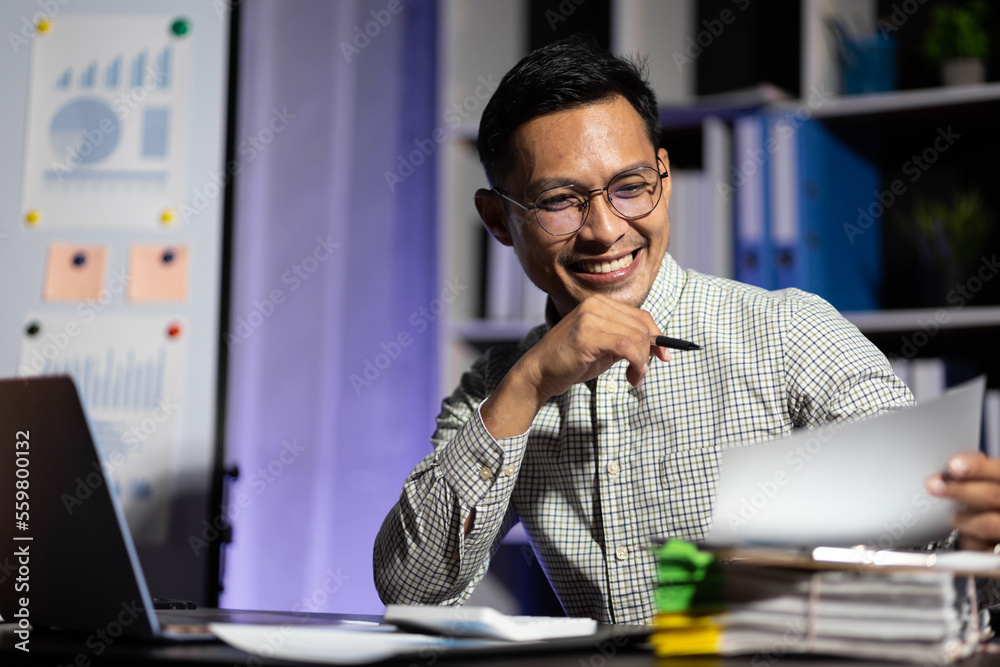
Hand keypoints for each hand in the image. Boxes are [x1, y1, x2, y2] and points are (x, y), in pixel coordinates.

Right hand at [480, 295, 668, 438]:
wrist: (539, 372)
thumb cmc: (570, 361)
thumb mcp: (604, 348)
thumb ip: (627, 342)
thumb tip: (660, 347)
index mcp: (599, 303)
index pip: (640, 315)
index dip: (657, 335)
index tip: (666, 356)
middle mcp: (595, 305)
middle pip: (641, 326)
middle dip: (650, 352)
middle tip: (642, 374)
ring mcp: (590, 318)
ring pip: (637, 337)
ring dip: (642, 362)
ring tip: (634, 378)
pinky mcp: (587, 335)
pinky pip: (626, 346)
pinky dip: (637, 363)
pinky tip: (632, 376)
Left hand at [926, 452, 999, 550]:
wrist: (999, 544)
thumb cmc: (995, 509)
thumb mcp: (993, 488)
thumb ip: (981, 476)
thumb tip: (955, 464)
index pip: (999, 471)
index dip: (977, 467)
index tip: (953, 465)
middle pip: (991, 495)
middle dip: (959, 490)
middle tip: (934, 486)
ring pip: (988, 522)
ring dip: (963, 519)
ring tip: (955, 517)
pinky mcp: (999, 552)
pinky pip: (983, 548)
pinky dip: (969, 542)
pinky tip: (968, 537)